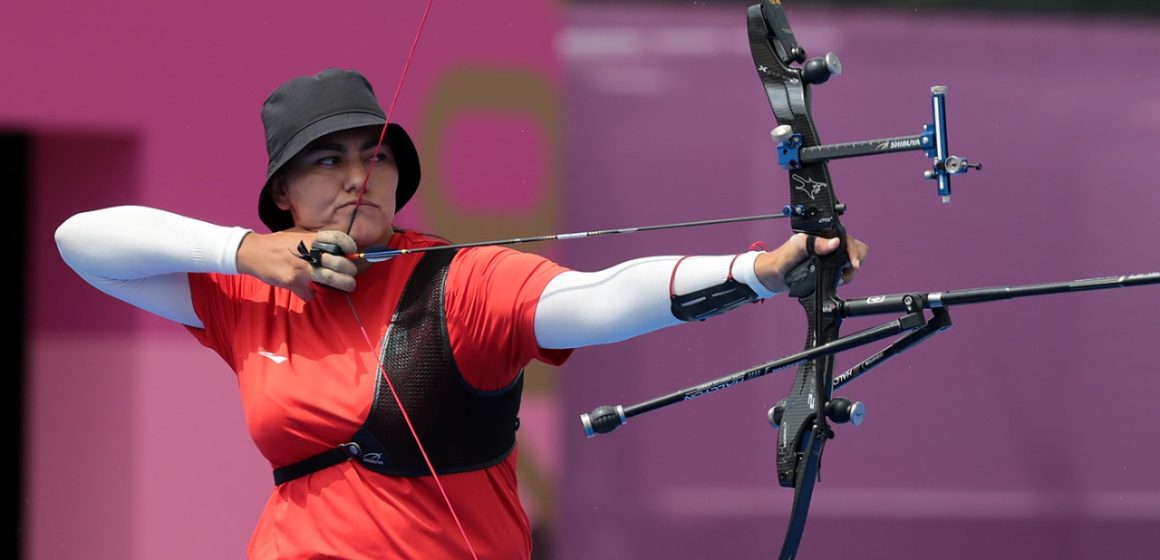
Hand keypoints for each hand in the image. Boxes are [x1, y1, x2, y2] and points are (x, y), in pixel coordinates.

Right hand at [236, 230, 358, 299]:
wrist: (254, 252)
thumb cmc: (279, 244)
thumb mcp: (299, 235)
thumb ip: (316, 242)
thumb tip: (337, 250)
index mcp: (311, 238)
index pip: (339, 239)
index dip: (349, 247)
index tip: (351, 253)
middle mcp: (309, 251)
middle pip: (340, 263)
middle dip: (349, 271)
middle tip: (351, 275)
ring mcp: (301, 267)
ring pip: (331, 279)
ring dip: (343, 284)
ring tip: (348, 286)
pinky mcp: (293, 280)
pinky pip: (309, 293)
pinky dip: (311, 294)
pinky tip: (309, 291)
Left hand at [755, 233, 868, 292]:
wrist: (774, 275)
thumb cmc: (783, 257)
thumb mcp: (798, 247)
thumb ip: (815, 243)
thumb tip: (835, 242)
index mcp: (825, 234)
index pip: (849, 240)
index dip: (854, 252)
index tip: (853, 264)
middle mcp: (830, 244)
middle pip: (856, 250)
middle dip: (854, 263)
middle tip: (844, 273)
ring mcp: (832, 257)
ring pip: (852, 263)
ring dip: (849, 272)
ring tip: (838, 279)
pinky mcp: (830, 269)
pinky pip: (845, 273)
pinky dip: (844, 278)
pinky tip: (835, 281)